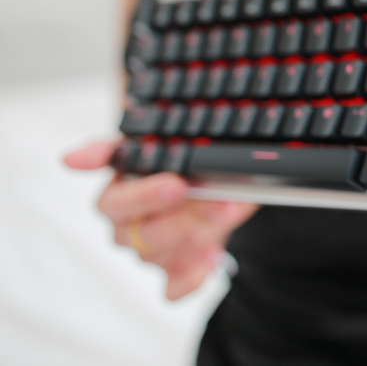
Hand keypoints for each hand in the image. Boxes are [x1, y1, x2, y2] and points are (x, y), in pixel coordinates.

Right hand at [65, 141, 257, 299]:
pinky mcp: (172, 271)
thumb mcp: (150, 145)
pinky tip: (213, 254)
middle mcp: (127, 231)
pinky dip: (195, 275)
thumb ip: (111, 151)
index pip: (117, 205)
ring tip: (229, 209)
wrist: (209, 181)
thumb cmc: (175, 163)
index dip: (145, 196)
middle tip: (219, 197)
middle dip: (189, 214)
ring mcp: (149, 254)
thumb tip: (70, 160)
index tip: (176, 184)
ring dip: (202, 234)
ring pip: (166, 256)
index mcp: (116, 199)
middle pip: (148, 235)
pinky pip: (176, 288)